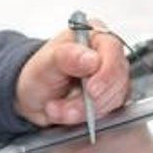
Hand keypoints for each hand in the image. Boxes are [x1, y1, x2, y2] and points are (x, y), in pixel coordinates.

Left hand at [15, 19, 129, 125]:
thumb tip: (92, 59)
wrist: (34, 97)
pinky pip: (110, 111)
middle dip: (90, 99)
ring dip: (84, 110)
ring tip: (59, 109)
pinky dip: (88, 118)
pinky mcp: (112, 97)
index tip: (91, 89)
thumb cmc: (40, 73)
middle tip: (65, 106)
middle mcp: (107, 54)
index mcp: (93, 34)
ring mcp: (112, 77)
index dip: (106, 72)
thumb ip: (67, 57)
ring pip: (115, 98)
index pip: (113, 48)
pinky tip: (69, 114)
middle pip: (118, 77)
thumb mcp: (46, 63)